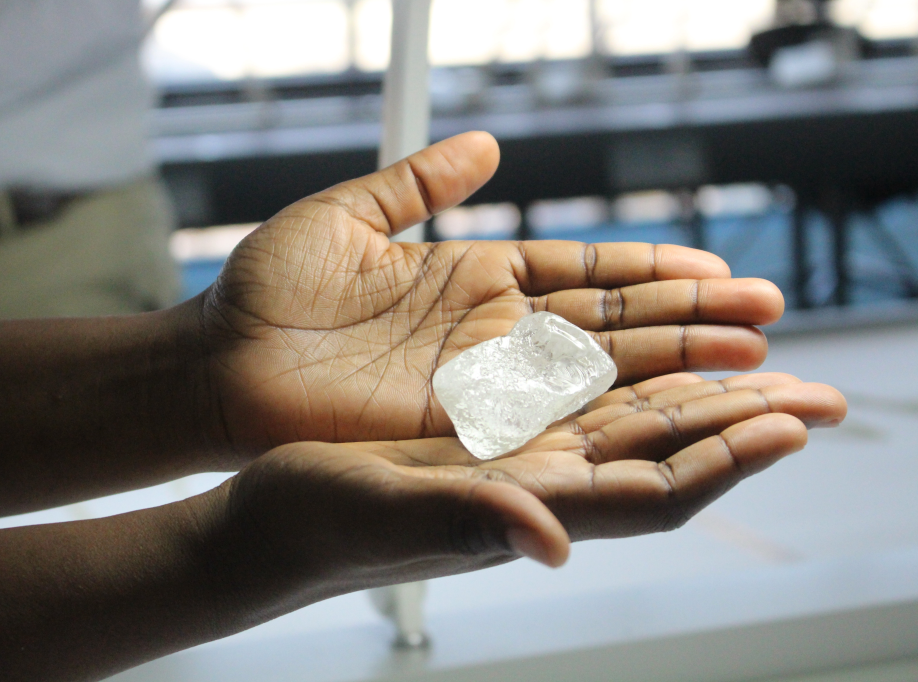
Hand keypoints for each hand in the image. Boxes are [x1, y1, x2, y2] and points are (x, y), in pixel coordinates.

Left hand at [200, 132, 784, 457]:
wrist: (216, 365)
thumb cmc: (268, 293)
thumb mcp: (349, 215)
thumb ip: (420, 182)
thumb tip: (484, 144)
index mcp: (470, 277)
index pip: (581, 273)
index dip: (647, 271)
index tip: (712, 268)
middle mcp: (487, 333)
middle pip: (608, 324)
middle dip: (686, 319)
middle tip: (765, 312)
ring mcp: (476, 383)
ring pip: (593, 373)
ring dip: (671, 365)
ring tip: (749, 356)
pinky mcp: (455, 427)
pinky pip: (546, 419)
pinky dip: (609, 414)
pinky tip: (671, 406)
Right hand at [205, 373, 844, 611]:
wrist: (267, 525)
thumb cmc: (309, 526)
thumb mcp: (379, 513)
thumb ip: (467, 520)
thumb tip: (554, 541)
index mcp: (521, 509)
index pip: (650, 493)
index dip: (723, 461)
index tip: (788, 421)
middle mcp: (535, 489)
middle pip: (664, 459)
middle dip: (742, 425)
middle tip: (817, 390)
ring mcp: (514, 463)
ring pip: (631, 430)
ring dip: (701, 401)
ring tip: (760, 368)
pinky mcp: (487, 439)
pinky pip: (579, 407)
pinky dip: (630, 384)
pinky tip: (654, 366)